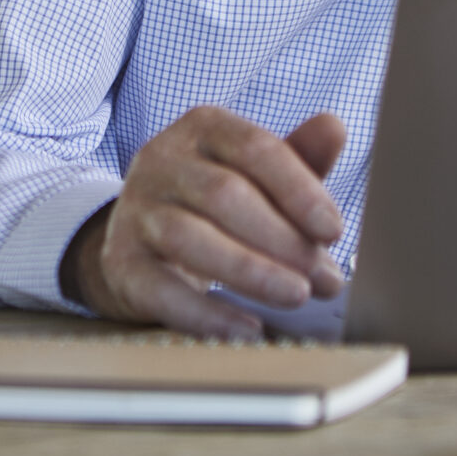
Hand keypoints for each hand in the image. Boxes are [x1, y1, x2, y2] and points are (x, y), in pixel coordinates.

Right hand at [69, 108, 347, 338]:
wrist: (142, 237)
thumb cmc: (216, 202)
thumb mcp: (257, 174)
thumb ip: (299, 156)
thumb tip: (335, 127)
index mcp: (203, 128)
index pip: (255, 148)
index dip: (299, 190)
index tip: (334, 230)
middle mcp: (161, 160)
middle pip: (224, 195)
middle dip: (283, 239)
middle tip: (325, 278)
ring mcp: (136, 210)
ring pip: (190, 238)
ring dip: (251, 272)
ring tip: (297, 296)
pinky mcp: (121, 262)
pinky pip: (162, 290)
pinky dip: (208, 314)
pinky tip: (248, 328)